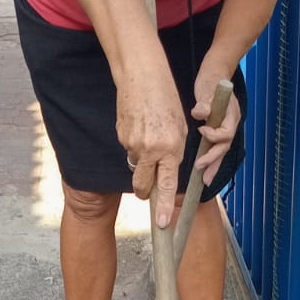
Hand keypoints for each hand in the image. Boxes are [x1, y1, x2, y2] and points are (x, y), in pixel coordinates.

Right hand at [116, 66, 186, 229]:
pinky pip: (129, 148)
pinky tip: (139, 123)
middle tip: (148, 191)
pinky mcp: (121, 136)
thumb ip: (172, 153)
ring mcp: (132, 144)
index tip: (163, 223)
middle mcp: (150, 149)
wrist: (142, 75)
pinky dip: (134, 142)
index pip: (167, 185)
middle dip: (146, 192)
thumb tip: (162, 172)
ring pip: (136, 164)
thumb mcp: (179, 127)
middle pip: (143, 185)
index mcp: (170, 148)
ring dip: (142, 157)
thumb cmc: (166, 98)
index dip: (165, 206)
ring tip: (149, 131)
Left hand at [191, 64, 240, 185]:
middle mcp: (231, 124)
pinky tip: (204, 169)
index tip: (202, 131)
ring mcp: (227, 127)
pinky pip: (217, 147)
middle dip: (214, 161)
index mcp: (232, 115)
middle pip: (225, 147)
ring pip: (222, 150)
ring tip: (205, 180)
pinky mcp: (219, 129)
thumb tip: (200, 112)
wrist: (216, 73)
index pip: (226, 133)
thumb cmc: (212, 79)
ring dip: (214, 166)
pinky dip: (211, 159)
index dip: (214, 136)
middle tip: (203, 174)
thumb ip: (204, 102)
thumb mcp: (207, 88)